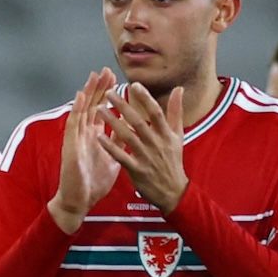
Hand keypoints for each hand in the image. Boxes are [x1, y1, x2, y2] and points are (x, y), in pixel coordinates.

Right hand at [51, 69, 119, 231]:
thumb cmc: (94, 182)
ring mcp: (77, 139)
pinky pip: (73, 125)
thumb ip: (119, 142)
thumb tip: (130, 128)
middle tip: (106, 70)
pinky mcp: (70, 146)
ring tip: (94, 76)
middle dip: (99, 88)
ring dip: (88, 93)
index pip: (103, 111)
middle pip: (93, 106)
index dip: (109, 95)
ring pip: (82, 110)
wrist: (81, 200)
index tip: (117, 80)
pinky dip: (77, 110)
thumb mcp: (113, 157)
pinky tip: (80, 97)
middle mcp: (85, 134)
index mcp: (96, 137)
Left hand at [98, 82, 190, 213]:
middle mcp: (156, 143)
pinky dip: (110, 147)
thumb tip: (179, 89)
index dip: (145, 98)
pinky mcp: (136, 170)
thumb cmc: (173, 161)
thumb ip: (176, 112)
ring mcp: (146, 157)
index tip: (134, 84)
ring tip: (99, 109)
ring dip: (112, 122)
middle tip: (109, 92)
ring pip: (127, 136)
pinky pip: (121, 156)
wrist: (173, 191)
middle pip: (138, 121)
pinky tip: (99, 137)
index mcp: (166, 134)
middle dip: (123, 106)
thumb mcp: (178, 136)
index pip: (156, 112)